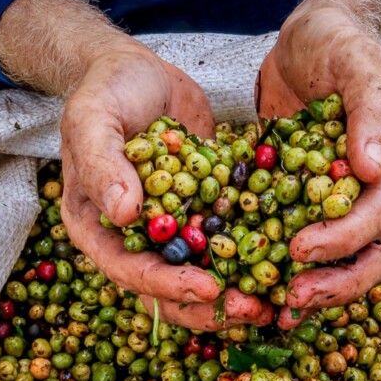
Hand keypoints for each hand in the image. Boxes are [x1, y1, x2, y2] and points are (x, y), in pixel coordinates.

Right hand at [0, 0, 272, 329]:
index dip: (168, 286)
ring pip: (200, 277)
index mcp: (96, 227)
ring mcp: (170, 230)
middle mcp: (132, 239)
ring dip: (234, 295)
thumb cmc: (107, 90)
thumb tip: (124, 215)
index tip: (209, 289)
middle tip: (252, 309)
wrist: (140, 72)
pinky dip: (251, 259)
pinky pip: (226, 244)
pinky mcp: (203, 214)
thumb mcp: (94, 118)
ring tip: (271, 304)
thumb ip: (103, 164)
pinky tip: (286, 264)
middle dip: (209, 306)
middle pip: (167, 291)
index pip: (129, 270)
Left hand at [257, 0, 380, 326]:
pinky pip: (310, 249)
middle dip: (336, 282)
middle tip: (293, 296)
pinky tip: (261, 289)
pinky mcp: (314, 208)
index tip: (301, 248)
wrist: (307, 43)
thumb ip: (370, 110)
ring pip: (346, 264)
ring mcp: (347, 204)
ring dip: (317, 290)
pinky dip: (289, 272)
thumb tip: (370, 167)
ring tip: (281, 309)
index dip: (344, 238)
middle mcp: (379, 191)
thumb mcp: (354, 65)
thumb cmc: (337, 45)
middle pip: (373, 254)